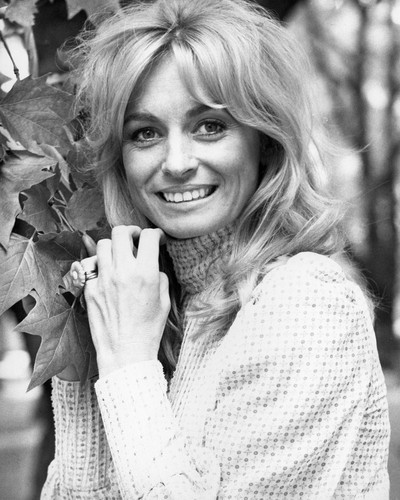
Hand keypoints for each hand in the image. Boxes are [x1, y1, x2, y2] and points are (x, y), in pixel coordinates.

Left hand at [83, 226, 169, 377]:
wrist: (126, 352)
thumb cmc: (148, 330)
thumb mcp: (164, 301)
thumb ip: (159, 277)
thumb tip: (153, 265)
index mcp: (145, 273)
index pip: (148, 237)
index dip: (155, 234)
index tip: (156, 238)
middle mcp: (123, 272)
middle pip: (121, 232)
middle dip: (131, 231)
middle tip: (135, 238)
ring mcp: (103, 279)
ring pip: (103, 244)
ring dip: (113, 246)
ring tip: (119, 254)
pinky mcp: (90, 289)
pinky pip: (89, 264)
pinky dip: (97, 263)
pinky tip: (104, 271)